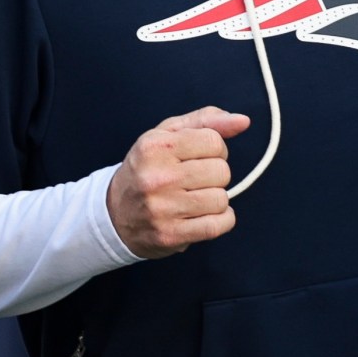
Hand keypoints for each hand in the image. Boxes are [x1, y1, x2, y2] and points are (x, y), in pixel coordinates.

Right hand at [106, 107, 249, 259]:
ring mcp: (163, 208)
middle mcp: (157, 177)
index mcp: (155, 147)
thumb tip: (243, 121)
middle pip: (221, 171)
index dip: (214, 150)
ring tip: (194, 198)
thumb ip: (207, 121)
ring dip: (215, 199)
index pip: (214, 142)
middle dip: (215, 175)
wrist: (114, 214)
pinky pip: (220, 224)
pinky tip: (203, 215)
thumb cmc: (147, 169)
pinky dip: (220, 220)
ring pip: (222, 199)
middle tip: (194, 180)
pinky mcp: (171, 235)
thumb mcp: (168, 135)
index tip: (199, 157)